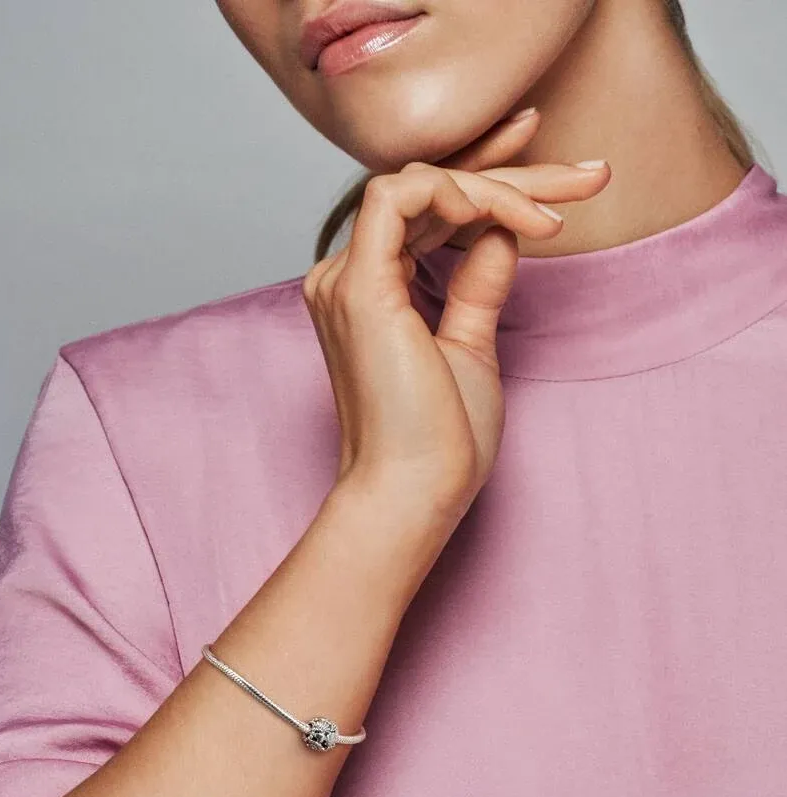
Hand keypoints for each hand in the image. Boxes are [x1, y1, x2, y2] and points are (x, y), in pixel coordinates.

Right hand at [303, 109, 610, 532]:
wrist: (413, 494)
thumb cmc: (439, 441)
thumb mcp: (471, 346)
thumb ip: (477, 286)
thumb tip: (501, 234)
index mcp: (368, 292)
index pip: (425, 210)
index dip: (485, 175)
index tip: (549, 166)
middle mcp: (345, 278)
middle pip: (429, 191)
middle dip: (511, 172)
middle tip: (588, 174)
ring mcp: (344, 279)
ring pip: (418, 183)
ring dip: (495, 184)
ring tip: (555, 214)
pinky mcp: (357, 287)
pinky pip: (400, 197)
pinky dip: (454, 191)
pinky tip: (504, 211)